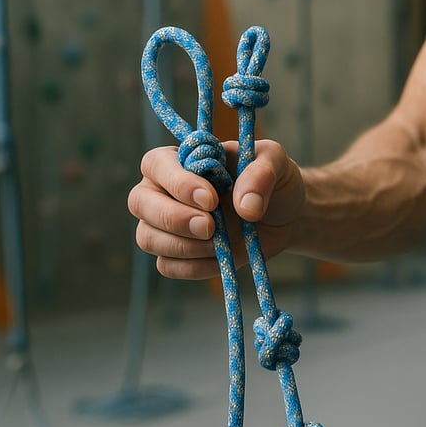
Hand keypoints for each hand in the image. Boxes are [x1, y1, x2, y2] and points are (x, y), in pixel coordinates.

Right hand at [128, 139, 305, 279]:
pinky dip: (195, 267)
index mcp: (180, 159)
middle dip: (173, 218)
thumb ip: (261, 174)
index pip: (156, 164)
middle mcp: (163, 190)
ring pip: (148, 237)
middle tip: (210, 227)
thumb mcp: (275, 162)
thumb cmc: (272, 180)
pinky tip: (222, 258)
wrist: (285, 215)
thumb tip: (245, 208)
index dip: (178, 183)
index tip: (211, 199)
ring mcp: (165, 225)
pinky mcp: (178, 254)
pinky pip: (168, 266)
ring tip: (221, 243)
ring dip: (184, 246)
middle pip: (140, 202)